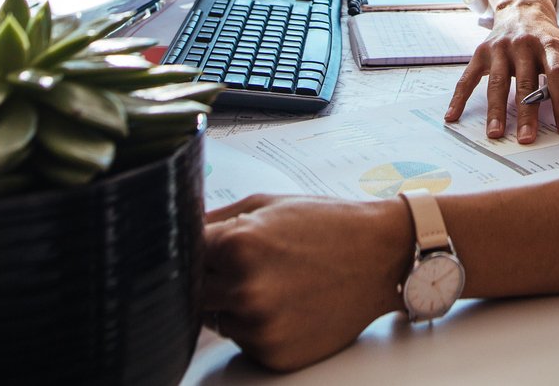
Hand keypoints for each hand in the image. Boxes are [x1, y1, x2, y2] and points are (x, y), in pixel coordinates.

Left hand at [202, 194, 411, 370]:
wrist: (381, 257)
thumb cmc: (326, 225)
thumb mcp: (267, 204)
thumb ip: (215, 220)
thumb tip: (177, 232)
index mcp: (238, 246)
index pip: (183, 256)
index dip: (195, 250)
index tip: (207, 248)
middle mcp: (245, 290)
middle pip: (194, 292)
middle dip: (212, 277)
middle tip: (246, 263)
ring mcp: (260, 327)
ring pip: (217, 319)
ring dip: (233, 304)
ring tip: (275, 281)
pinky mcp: (274, 355)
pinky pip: (243, 341)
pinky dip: (256, 326)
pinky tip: (288, 304)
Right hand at [445, 0, 558, 142]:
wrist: (523, 9)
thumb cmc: (551, 40)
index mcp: (551, 45)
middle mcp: (525, 45)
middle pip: (526, 82)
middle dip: (526, 113)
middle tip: (526, 139)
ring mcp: (501, 48)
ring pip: (497, 83)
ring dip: (495, 110)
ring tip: (495, 134)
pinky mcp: (482, 53)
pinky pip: (468, 77)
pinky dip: (459, 97)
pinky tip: (453, 116)